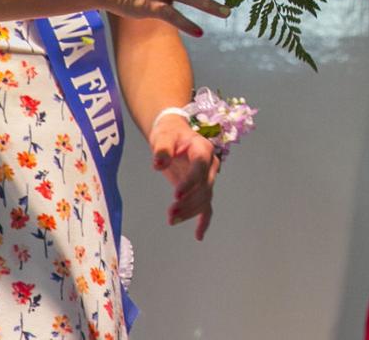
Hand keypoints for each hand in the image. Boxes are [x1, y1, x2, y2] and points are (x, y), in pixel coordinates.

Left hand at [150, 114, 218, 239]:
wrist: (174, 134)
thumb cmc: (169, 133)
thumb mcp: (163, 136)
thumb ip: (162, 149)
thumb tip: (158, 163)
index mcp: (202, 148)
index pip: (200, 167)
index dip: (190, 182)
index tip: (176, 195)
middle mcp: (210, 164)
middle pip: (204, 187)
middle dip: (189, 202)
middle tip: (170, 213)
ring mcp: (208, 177)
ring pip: (204, 199)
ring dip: (190, 212)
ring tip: (171, 220)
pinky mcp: (201, 188)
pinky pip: (206, 206)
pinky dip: (204, 221)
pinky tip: (198, 235)